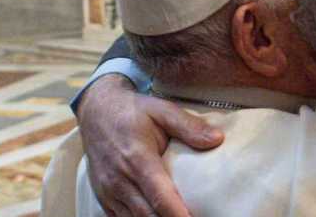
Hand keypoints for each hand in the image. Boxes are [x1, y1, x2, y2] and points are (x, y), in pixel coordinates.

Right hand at [76, 74, 223, 215]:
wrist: (97, 111)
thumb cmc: (134, 111)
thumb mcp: (162, 110)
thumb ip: (189, 125)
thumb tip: (218, 139)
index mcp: (138, 159)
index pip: (160, 197)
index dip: (178, 215)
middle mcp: (120, 179)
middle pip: (147, 216)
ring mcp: (109, 191)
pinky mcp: (103, 197)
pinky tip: (158, 216)